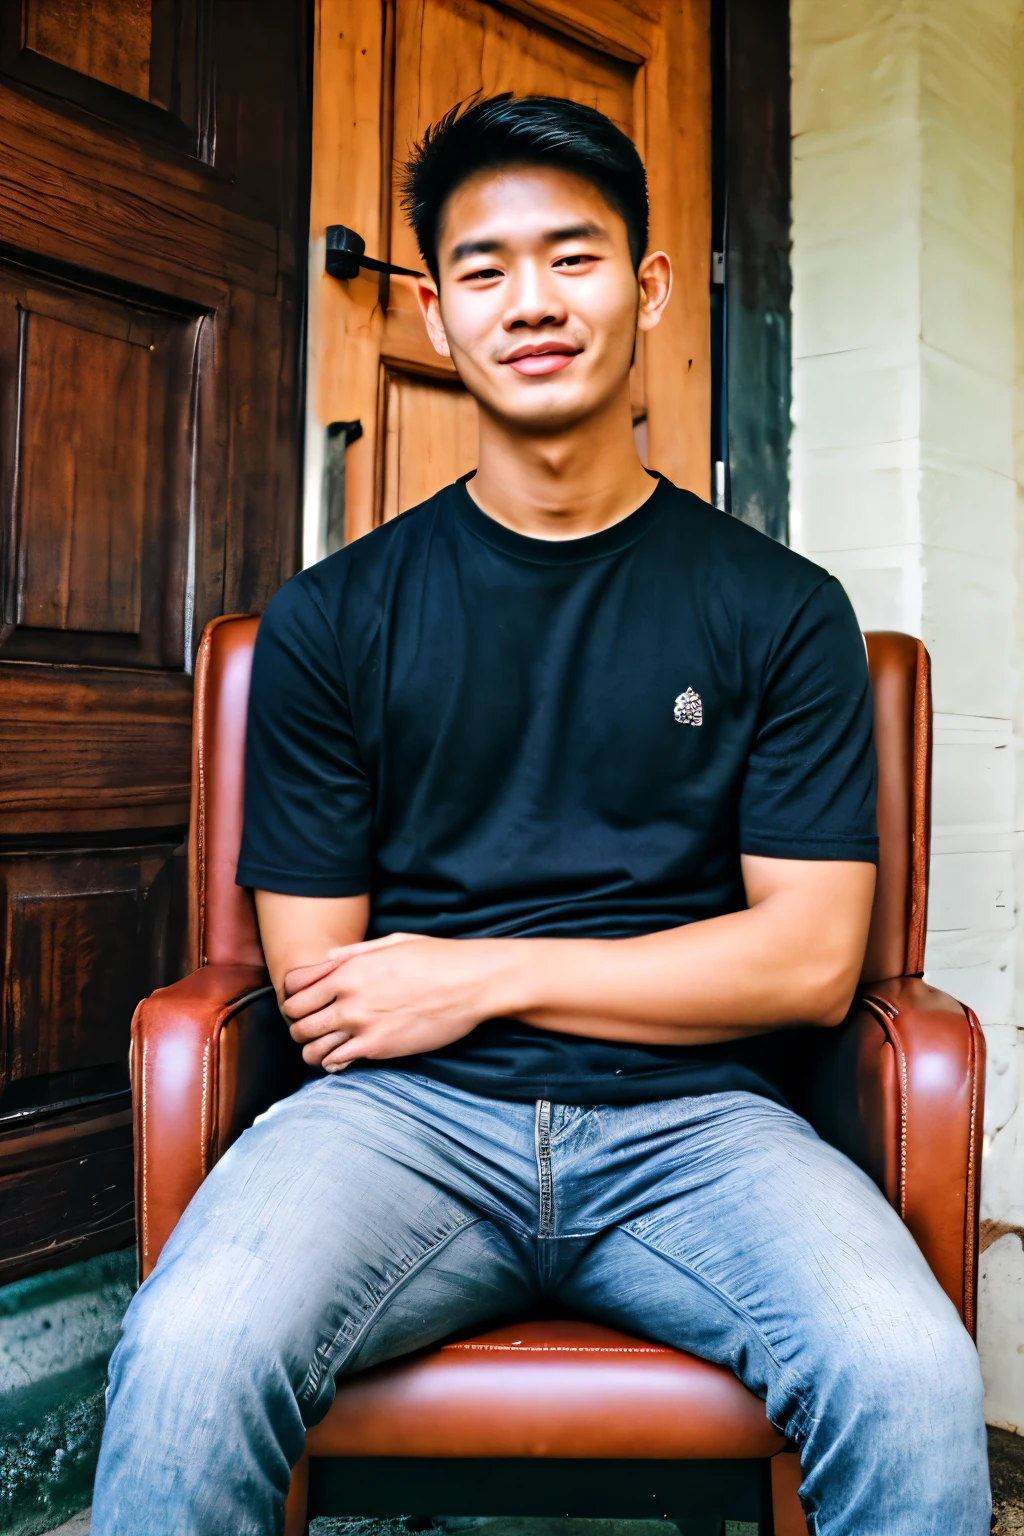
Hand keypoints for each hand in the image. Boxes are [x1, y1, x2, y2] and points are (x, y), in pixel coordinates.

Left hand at [281, 933, 515, 1070]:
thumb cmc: (436, 958)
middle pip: (296, 1019)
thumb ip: (355, 952)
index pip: (294, 986)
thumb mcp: (392, 942)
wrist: (470, 983)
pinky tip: (344, 1057)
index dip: (293, 996)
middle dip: (298, 1024)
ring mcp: (360, 1024)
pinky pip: (335, 1061)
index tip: (304, 1002)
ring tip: (325, 1046)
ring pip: (309, 1046)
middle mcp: (347, 996)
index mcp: (349, 967)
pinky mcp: (377, 1047)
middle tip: (312, 1027)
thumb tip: (328, 959)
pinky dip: (333, 1063)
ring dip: (312, 1048)